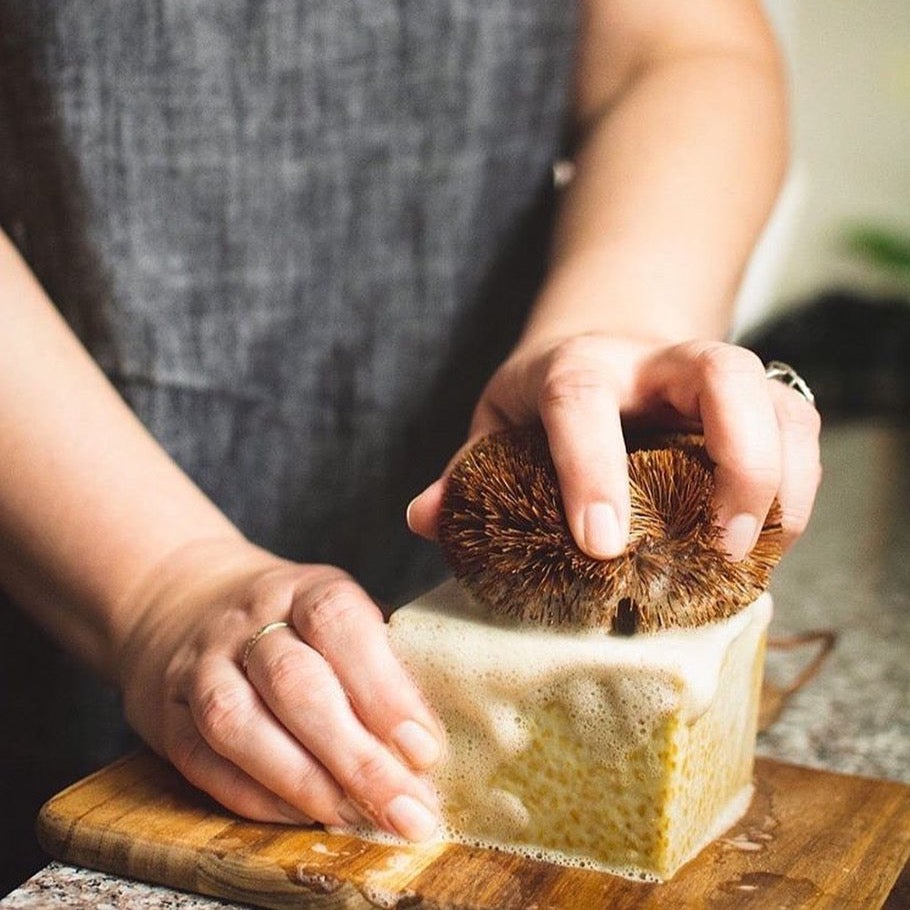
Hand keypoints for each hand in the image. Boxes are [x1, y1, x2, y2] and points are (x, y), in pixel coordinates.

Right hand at [118, 539, 443, 839]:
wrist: (182, 601)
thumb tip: (427, 738)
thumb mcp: (335, 610)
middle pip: (295, 684)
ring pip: (241, 724)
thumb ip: (379, 658)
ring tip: (358, 817)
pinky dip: (259, 798)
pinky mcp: (167, 716)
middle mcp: (246, 622)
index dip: (384, 687)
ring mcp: (200, 667)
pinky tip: (306, 816)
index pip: (340, 622)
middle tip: (407, 806)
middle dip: (357, 755)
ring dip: (306, 782)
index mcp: (303, 588)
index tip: (424, 747)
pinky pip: (205, 762)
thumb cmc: (288, 618)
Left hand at [408, 334, 820, 560]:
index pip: (582, 401)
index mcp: (574, 366)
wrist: (607, 347)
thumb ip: (467, 471)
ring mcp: (712, 375)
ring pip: (775, 398)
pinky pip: (799, 426)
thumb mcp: (496, 426)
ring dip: (781, 479)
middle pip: (718, 372)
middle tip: (715, 543)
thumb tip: (423, 519)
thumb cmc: (545, 401)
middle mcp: (652, 361)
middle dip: (733, 457)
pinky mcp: (754, 397)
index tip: (600, 546)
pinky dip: (799, 486)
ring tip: (751, 550)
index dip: (592, 469)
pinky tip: (771, 538)